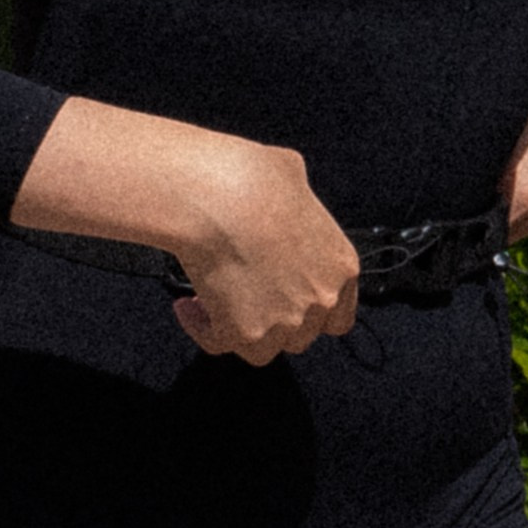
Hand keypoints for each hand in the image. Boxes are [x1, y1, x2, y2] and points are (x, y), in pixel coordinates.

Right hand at [171, 142, 359, 365]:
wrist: (220, 198)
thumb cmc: (253, 180)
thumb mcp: (293, 179)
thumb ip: (296, 202)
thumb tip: (283, 189)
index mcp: (341, 267)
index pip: (338, 316)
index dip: (307, 313)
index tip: (283, 302)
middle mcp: (320, 300)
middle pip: (299, 335)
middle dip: (270, 319)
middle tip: (241, 296)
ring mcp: (286, 322)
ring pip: (263, 347)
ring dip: (237, 326)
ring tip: (209, 301)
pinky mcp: (246, 334)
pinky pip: (219, 343)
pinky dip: (201, 328)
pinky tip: (187, 307)